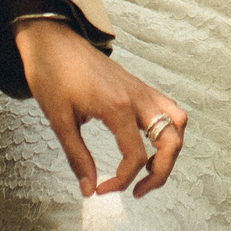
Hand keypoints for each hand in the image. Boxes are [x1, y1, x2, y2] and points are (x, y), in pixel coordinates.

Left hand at [13, 18, 186, 199]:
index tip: (101, 190)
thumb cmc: (52, 75)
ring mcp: (141, 89)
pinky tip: (148, 142)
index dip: (121, 181)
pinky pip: (168, 108)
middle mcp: (137, 97)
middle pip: (170, 141)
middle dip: (161, 173)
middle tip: (137, 191)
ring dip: (170, 150)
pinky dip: (167, 129)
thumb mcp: (59, 120)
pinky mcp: (138, 85)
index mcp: (118, 107)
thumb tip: (89, 189)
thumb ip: (78, 157)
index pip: (136, 157)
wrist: (52, 40)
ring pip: (177, 122)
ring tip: (150, 168)